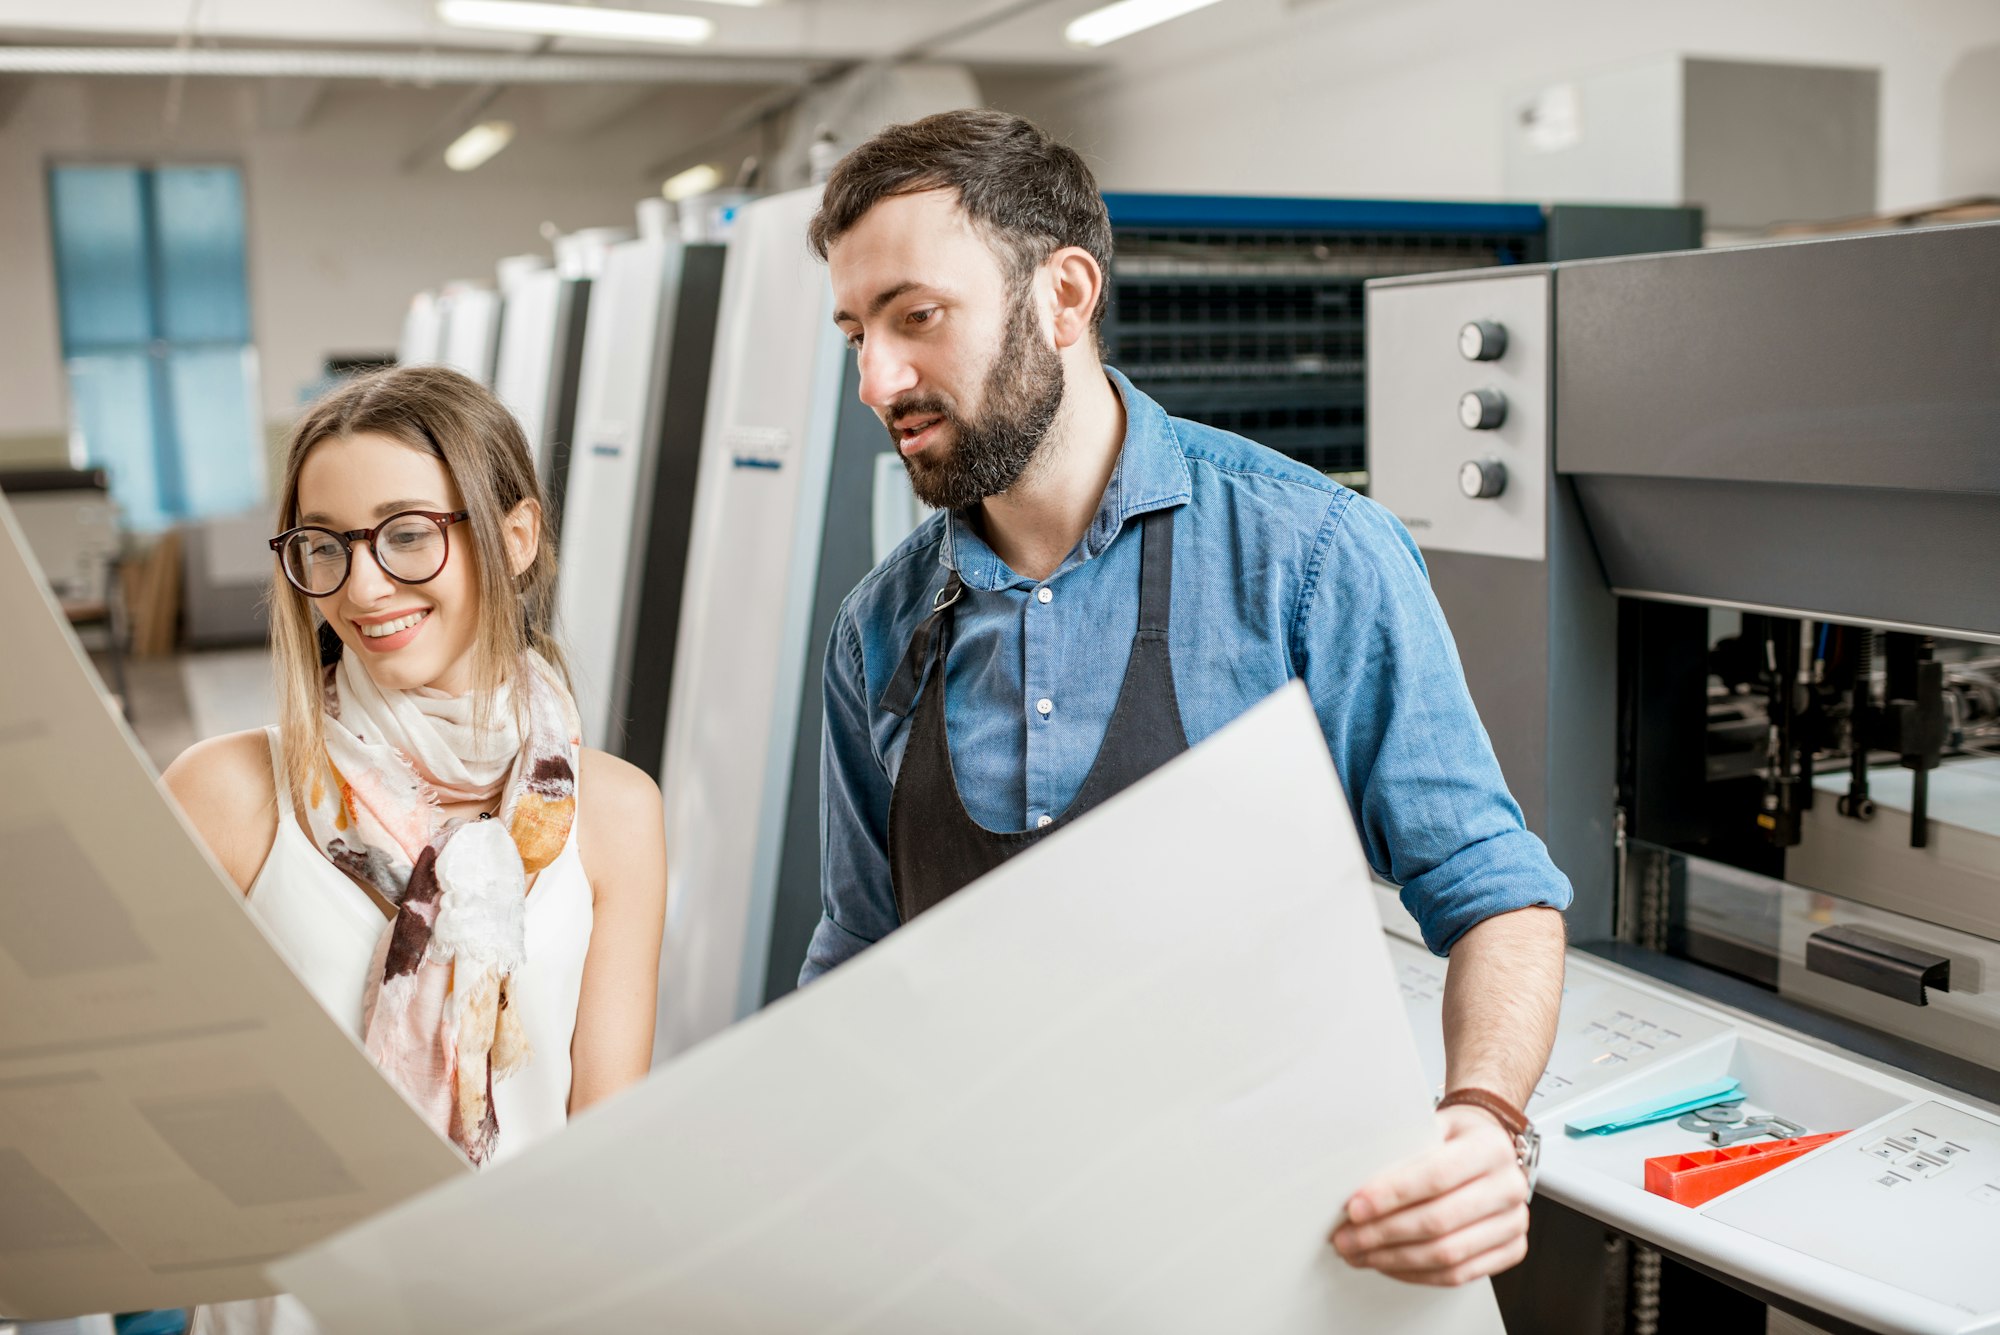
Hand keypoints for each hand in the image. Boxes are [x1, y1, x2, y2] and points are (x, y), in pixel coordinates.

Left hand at [1327, 1104, 1531, 1285]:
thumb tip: (1353, 1185)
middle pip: (1439, 1221)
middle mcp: (1510, 1186)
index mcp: (1490, 1147)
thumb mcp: (1427, 1127)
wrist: (1487, 1146)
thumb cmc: (1451, 1136)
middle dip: (1383, 1234)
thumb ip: (1400, 1150)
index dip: (1392, 1196)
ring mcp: (1515, 1221)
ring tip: (1360, 1254)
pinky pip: (1459, 1274)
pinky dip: (1417, 1274)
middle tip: (1346, 1238)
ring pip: (1447, 1254)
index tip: (1355, 1208)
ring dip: (1394, 1259)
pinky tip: (1389, 1265)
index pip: (1435, 1176)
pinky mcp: (1512, 1249)